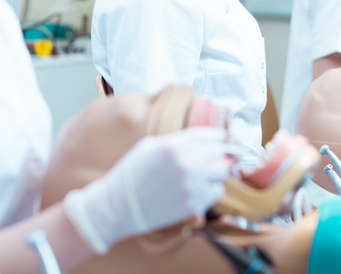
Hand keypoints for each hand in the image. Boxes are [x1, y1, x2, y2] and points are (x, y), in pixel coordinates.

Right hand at [63, 127, 229, 253]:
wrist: (118, 206)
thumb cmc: (132, 174)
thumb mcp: (150, 146)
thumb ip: (178, 139)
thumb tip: (202, 137)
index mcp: (174, 145)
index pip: (212, 135)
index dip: (219, 136)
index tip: (222, 139)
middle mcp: (186, 163)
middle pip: (221, 152)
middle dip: (219, 153)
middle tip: (214, 157)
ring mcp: (191, 185)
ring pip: (222, 171)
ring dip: (215, 171)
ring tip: (202, 174)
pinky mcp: (194, 204)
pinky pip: (217, 191)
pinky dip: (211, 189)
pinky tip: (197, 188)